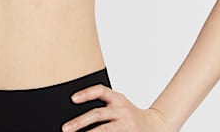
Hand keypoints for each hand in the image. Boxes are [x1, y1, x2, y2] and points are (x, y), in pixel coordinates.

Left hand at [61, 84, 177, 131]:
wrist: (155, 125)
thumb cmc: (129, 114)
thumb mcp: (119, 103)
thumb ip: (104, 104)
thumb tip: (77, 106)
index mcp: (118, 98)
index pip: (100, 91)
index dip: (86, 93)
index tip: (72, 99)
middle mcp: (121, 110)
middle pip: (97, 114)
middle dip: (79, 122)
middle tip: (65, 128)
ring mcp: (124, 125)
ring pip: (103, 130)